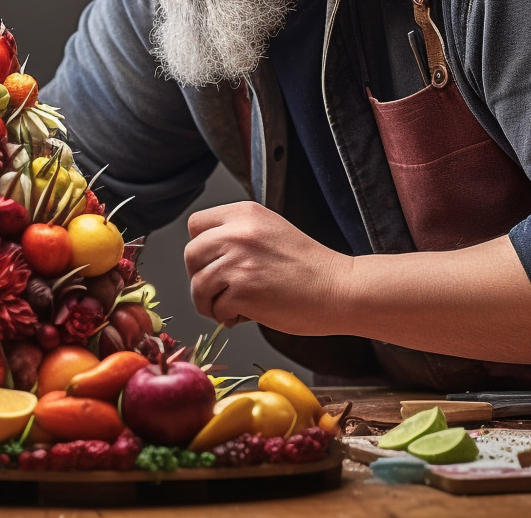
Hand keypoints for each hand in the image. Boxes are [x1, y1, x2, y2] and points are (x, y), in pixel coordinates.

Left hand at [184, 201, 350, 331]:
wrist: (339, 289)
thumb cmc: (310, 267)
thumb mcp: (271, 231)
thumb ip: (239, 234)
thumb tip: (207, 256)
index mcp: (245, 214)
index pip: (196, 224)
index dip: (202, 248)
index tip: (214, 262)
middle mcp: (238, 233)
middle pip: (191, 254)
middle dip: (200, 276)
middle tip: (220, 290)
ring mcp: (239, 262)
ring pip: (198, 284)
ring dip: (210, 302)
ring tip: (232, 307)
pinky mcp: (243, 291)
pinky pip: (215, 308)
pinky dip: (226, 317)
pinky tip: (247, 314)